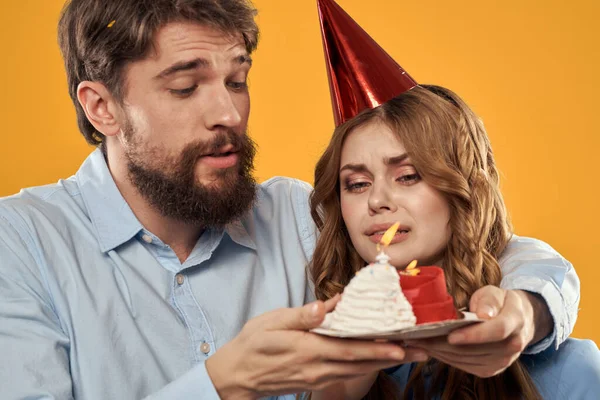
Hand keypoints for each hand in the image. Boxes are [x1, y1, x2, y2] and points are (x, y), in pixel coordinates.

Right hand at [206, 295, 426, 398]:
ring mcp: (318, 377)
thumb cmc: (253, 344)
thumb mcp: (271, 323)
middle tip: (421, 352)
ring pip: (358, 371)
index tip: (401, 345)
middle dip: (392, 357)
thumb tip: (325, 306)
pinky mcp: (316, 381)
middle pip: (361, 363)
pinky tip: (379, 359)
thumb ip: (300, 315)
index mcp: (307, 350)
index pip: (349, 349)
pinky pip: (348, 374)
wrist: (238, 375)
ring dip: (384, 363)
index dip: (376, 348)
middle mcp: (318, 368)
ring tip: (410, 355)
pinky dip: (367, 366)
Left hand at [405, 286, 541, 377]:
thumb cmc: (499, 303)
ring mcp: (502, 361)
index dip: (473, 335)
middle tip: (418, 336)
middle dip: (444, 344)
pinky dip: (445, 358)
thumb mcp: (495, 293)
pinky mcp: (490, 370)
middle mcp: (512, 346)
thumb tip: (483, 314)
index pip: (496, 331)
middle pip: (475, 349)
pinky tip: (430, 349)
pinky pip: (465, 366)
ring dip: (440, 352)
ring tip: (418, 342)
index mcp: (515, 321)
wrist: (516, 321)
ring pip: (466, 360)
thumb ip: (489, 301)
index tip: (450, 335)